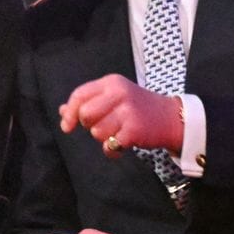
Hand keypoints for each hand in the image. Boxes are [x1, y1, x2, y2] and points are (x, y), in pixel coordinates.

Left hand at [59, 74, 182, 158]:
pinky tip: (122, 144)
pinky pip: (110, 146)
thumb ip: (88, 101)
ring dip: (103, 138)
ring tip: (117, 133)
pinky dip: (113, 150)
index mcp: (111, 83)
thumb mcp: (113, 97)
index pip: (79, 95)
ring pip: (97, 132)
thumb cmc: (137, 107)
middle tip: (103, 125)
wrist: (171, 117)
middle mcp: (118, 93)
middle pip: (85, 114)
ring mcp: (128, 111)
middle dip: (89, 125)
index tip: (67, 126)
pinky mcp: (134, 130)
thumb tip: (62, 110)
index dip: (69, 112)